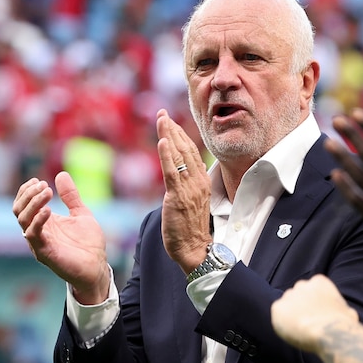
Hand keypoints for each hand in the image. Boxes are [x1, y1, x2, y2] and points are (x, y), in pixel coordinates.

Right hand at [13, 172, 108, 303]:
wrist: (97, 267)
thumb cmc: (88, 244)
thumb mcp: (81, 214)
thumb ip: (71, 196)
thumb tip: (61, 174)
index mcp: (44, 222)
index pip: (23, 204)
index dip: (27, 190)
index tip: (38, 180)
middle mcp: (37, 231)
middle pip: (18, 210)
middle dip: (28, 194)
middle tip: (44, 185)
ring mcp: (39, 242)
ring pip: (22, 220)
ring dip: (33, 203)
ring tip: (47, 192)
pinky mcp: (44, 252)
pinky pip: (33, 235)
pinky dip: (38, 221)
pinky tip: (49, 210)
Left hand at [156, 109, 211, 273]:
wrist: (194, 249)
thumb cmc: (190, 229)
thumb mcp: (192, 201)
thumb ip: (187, 184)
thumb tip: (182, 173)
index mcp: (201, 181)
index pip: (191, 152)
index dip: (180, 135)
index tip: (171, 121)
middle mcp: (197, 181)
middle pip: (185, 149)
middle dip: (173, 129)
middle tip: (162, 114)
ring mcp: (189, 188)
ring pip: (179, 156)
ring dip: (169, 135)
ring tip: (161, 119)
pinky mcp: (178, 197)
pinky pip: (172, 173)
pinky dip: (167, 155)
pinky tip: (161, 141)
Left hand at [271, 275, 357, 352]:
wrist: (328, 333)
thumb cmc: (342, 325)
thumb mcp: (349, 313)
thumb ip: (342, 309)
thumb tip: (349, 315)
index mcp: (319, 281)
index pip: (311, 290)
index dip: (312, 303)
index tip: (316, 314)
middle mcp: (302, 285)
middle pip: (297, 295)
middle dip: (300, 307)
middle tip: (306, 322)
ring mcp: (288, 295)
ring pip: (286, 305)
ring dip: (291, 315)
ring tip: (300, 329)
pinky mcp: (277, 307)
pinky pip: (278, 315)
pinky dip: (282, 323)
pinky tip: (293, 331)